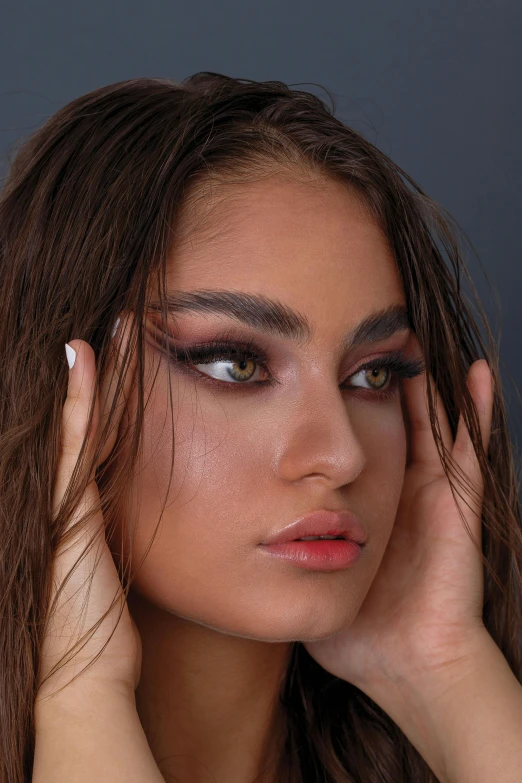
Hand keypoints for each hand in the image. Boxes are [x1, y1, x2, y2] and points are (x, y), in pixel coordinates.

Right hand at [36, 316, 139, 704]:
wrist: (79, 683)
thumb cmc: (94, 638)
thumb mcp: (95, 581)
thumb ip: (99, 541)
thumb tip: (113, 520)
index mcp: (65, 515)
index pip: (80, 446)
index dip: (89, 405)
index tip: (102, 368)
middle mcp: (52, 505)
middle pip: (68, 431)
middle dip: (82, 385)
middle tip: (93, 338)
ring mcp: (54, 508)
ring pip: (70, 430)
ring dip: (82, 383)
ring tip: (88, 337)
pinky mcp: (66, 515)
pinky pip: (75, 448)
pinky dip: (78, 404)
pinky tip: (82, 362)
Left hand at [304, 333, 494, 698]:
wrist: (404, 665)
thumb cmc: (353, 629)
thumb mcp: (304, 576)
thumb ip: (270, 549)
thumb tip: (223, 529)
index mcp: (363, 500)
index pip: (350, 436)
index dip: (338, 400)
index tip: (314, 362)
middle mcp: (397, 488)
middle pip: (389, 419)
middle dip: (377, 377)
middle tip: (364, 332)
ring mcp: (430, 492)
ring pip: (429, 422)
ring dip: (423, 381)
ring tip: (411, 333)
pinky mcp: (456, 505)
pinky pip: (471, 451)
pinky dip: (477, 414)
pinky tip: (476, 374)